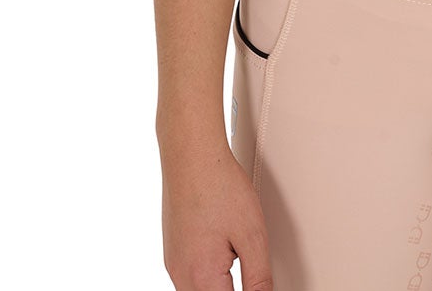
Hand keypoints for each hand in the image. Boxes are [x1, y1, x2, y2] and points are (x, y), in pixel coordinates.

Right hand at [161, 143, 272, 289]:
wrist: (191, 154)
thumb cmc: (220, 186)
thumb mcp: (252, 235)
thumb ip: (259, 278)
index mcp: (201, 279)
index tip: (258, 285)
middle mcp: (181, 276)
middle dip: (232, 289)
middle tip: (245, 259)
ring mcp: (173, 264)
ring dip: (220, 286)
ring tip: (237, 258)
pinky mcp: (172, 251)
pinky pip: (190, 277)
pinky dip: (208, 275)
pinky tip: (223, 256)